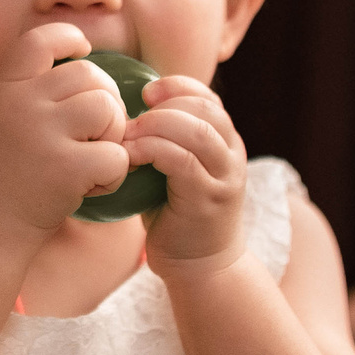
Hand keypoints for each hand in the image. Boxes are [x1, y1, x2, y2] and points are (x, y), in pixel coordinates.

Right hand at [0, 24, 130, 255]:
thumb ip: (32, 98)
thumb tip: (90, 77)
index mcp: (4, 90)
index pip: (41, 39)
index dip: (69, 37)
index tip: (83, 51)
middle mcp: (22, 104)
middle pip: (90, 74)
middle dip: (106, 102)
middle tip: (95, 136)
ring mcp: (44, 135)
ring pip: (108, 108)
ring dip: (114, 134)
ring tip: (94, 160)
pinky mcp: (66, 169)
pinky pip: (117, 155)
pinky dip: (115, 173)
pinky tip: (93, 188)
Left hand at [125, 75, 248, 276]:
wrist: (201, 267)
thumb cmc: (178, 216)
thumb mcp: (175, 171)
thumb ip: (165, 142)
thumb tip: (123, 111)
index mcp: (226, 143)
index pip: (209, 98)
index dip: (178, 87)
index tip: (146, 92)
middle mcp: (232, 156)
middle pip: (206, 108)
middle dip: (165, 104)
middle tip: (131, 116)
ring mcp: (224, 178)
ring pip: (197, 131)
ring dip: (157, 126)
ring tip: (129, 135)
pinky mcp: (208, 199)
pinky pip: (182, 161)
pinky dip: (153, 150)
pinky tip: (130, 156)